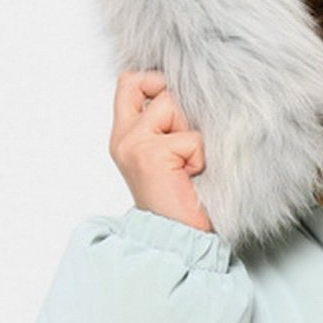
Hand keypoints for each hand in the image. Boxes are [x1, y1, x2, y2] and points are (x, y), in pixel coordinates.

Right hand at [111, 71, 212, 230]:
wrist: (176, 240)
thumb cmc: (179, 201)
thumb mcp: (166, 157)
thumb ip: (163, 126)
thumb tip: (181, 92)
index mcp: (124, 136)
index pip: (128, 82)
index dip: (153, 82)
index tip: (174, 110)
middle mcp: (123, 137)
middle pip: (146, 83)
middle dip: (173, 104)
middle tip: (181, 141)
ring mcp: (134, 143)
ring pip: (171, 105)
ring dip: (189, 133)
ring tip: (187, 163)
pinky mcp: (152, 154)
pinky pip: (190, 137)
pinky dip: (199, 157)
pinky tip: (192, 176)